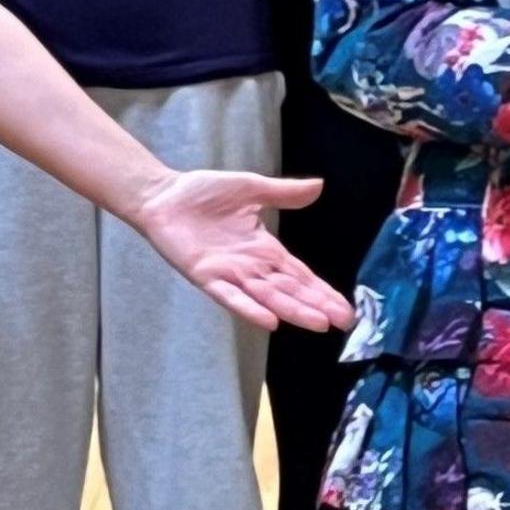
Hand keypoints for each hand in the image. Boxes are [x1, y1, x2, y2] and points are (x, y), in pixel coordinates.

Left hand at [125, 169, 352, 331]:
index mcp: (264, 249)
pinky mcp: (206, 276)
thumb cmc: (204, 192)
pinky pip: (231, 296)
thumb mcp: (251, 188)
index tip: (345, 306)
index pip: (300, 274)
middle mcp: (251, 267)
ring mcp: (229, 274)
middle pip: (290, 290)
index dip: (322, 290)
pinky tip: (270, 322)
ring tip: (318, 324)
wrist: (163, 196)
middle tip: (344, 322)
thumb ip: (284, 193)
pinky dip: (250, 309)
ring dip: (293, 310)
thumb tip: (319, 186)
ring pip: (267, 297)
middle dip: (317, 305)